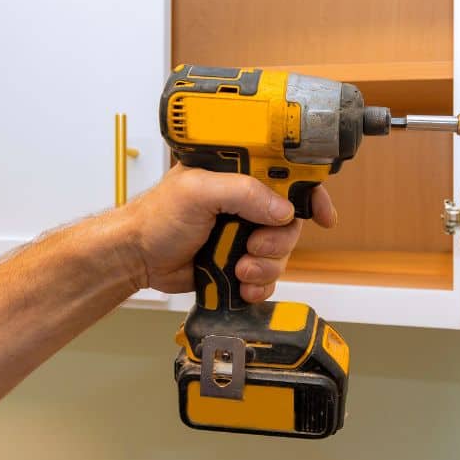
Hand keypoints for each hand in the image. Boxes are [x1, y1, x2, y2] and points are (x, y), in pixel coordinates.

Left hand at [119, 165, 336, 300]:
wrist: (137, 258)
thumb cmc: (156, 216)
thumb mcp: (198, 191)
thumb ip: (243, 193)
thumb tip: (283, 210)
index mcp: (238, 174)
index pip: (287, 175)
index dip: (310, 193)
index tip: (323, 215)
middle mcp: (245, 202)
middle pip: (290, 221)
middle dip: (279, 240)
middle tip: (255, 246)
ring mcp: (243, 233)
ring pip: (282, 252)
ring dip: (267, 266)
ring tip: (240, 269)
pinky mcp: (238, 260)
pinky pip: (268, 275)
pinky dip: (260, 284)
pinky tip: (242, 285)